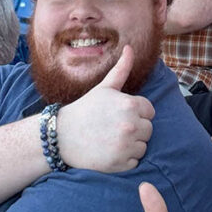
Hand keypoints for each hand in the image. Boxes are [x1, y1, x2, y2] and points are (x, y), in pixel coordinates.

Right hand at [57, 46, 154, 171]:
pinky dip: (125, 160)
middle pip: (148, 129)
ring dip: (131, 145)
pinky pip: (135, 161)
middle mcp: (131, 125)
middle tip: (114, 128)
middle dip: (135, 128)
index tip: (120, 114)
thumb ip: (122, 69)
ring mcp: (126, 146)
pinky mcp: (121, 164)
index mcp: (130, 105)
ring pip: (143, 146)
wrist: (62, 136)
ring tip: (112, 139)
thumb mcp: (104, 88)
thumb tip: (131, 47)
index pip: (149, 111)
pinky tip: (110, 152)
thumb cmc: (85, 109)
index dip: (136, 112)